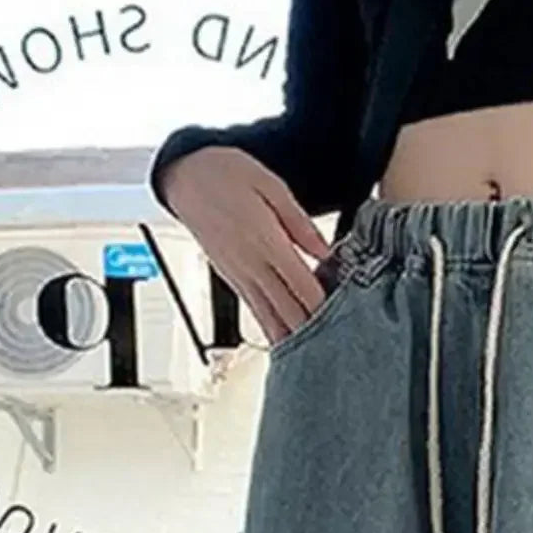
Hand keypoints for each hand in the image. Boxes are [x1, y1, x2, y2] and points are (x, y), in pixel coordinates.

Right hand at [159, 147, 333, 345]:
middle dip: (313, 330)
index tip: (348, 319)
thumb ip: (300, 223)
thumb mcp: (271, 187)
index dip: (325, 306)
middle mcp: (251, 264)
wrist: (184, 175)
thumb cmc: (226, 173)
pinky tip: (283, 343)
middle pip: (289, 308)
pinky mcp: (231, 277)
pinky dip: (271, 329)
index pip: (302, 285)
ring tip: (313, 359)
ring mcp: (239, 274)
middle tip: (338, 349)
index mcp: (266, 241)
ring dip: (291, 338)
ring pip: (270, 316)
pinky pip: (254, 310)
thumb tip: (325, 251)